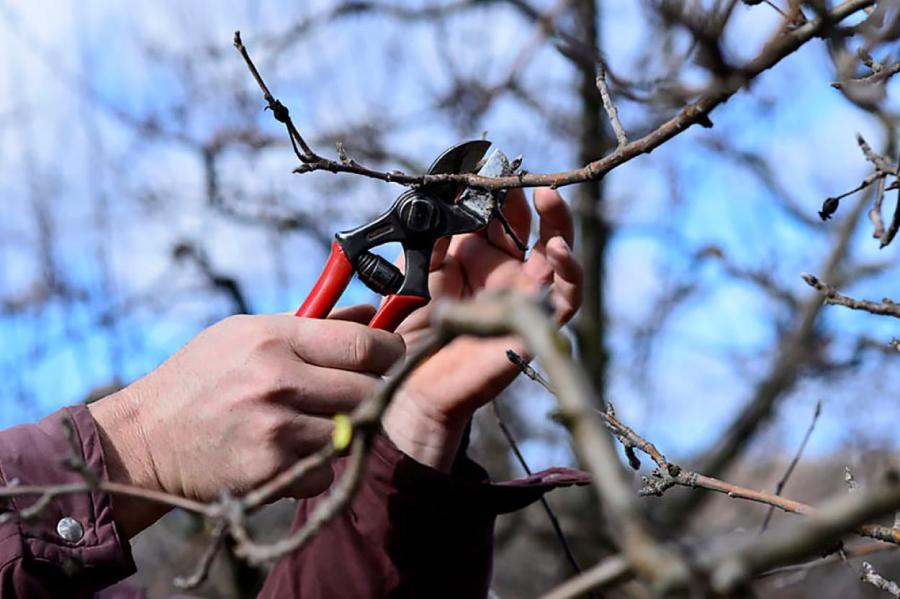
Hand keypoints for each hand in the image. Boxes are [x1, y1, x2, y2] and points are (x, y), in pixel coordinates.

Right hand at [89, 306, 403, 535]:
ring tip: (315, 421)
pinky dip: (317, 465)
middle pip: (368, 390)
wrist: (144, 440)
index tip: (391, 357)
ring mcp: (275, 429)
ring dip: (346, 430)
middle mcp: (278, 381)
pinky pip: (326, 470)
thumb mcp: (247, 334)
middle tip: (357, 394)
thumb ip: (313, 325)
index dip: (391, 352)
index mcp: (274, 338)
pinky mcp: (270, 472)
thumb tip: (372, 313)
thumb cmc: (200, 378)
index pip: (364, 345)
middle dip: (373, 393)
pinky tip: (289, 452)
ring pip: (353, 432)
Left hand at [383, 188, 582, 470]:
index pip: (496, 214)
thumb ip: (431, 236)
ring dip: (558, 223)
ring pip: (559, 254)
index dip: (494, 190)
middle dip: (524, 198)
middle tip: (513, 176)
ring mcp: (524, 296)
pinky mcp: (537, 323)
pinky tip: (558, 249)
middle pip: (530, 227)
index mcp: (477, 257)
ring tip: (547, 197)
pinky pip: (567, 298)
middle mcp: (505, 272)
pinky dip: (570, 272)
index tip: (486, 164)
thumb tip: (441, 196)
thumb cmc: (414, 327)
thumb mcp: (417, 270)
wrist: (413, 379)